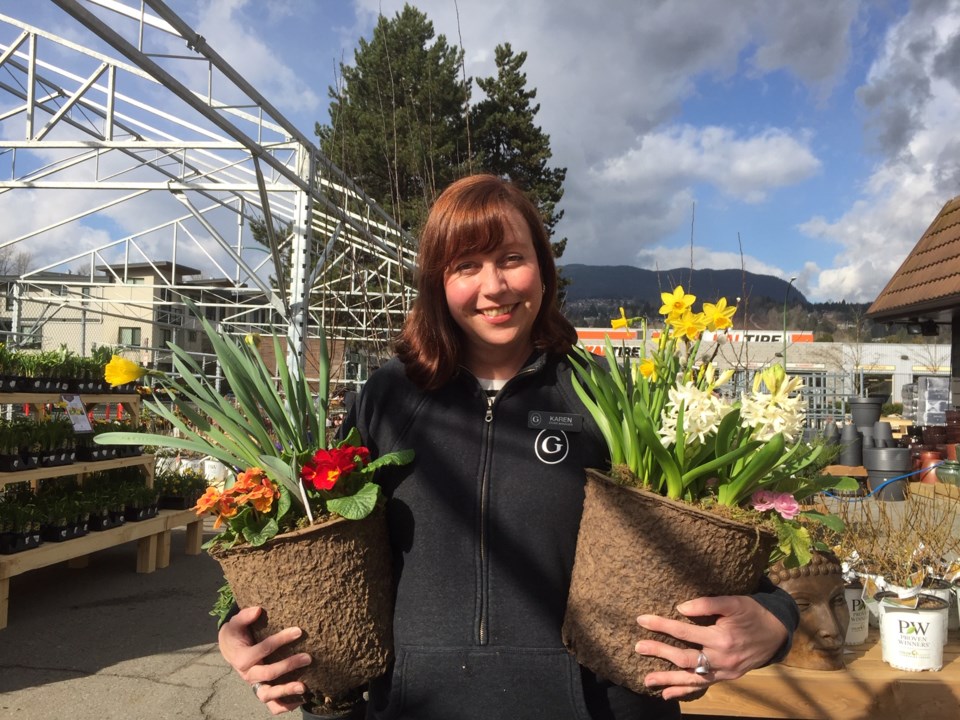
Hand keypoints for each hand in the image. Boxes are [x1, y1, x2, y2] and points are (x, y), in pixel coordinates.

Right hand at [218, 606, 312, 714]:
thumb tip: (258, 610)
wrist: (231, 649)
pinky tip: (300, 700)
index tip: (299, 631)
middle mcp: (248, 675)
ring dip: (286, 691)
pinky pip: (272, 705)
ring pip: (268, 695)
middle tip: (309, 657)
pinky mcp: (262, 691)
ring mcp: (255, 685)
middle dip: (289, 665)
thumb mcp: (235, 623)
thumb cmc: (236, 634)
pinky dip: (285, 706)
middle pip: (268, 674)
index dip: (281, 640)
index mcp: (242, 658)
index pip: (263, 649)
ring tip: (304, 686)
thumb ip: (244, 616)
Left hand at [634, 595, 787, 700]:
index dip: (662, 625)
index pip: (684, 631)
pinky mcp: (727, 677)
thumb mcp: (734, 602)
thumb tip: (680, 608)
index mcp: (721, 638)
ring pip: (692, 678)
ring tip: (646, 681)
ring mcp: (725, 671)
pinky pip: (703, 685)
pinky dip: (686, 691)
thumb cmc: (753, 613)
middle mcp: (722, 658)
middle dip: (659, 652)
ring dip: (669, 680)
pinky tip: (668, 695)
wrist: (778, 632)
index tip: (642, 620)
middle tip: (637, 647)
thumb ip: (707, 604)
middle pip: (684, 658)